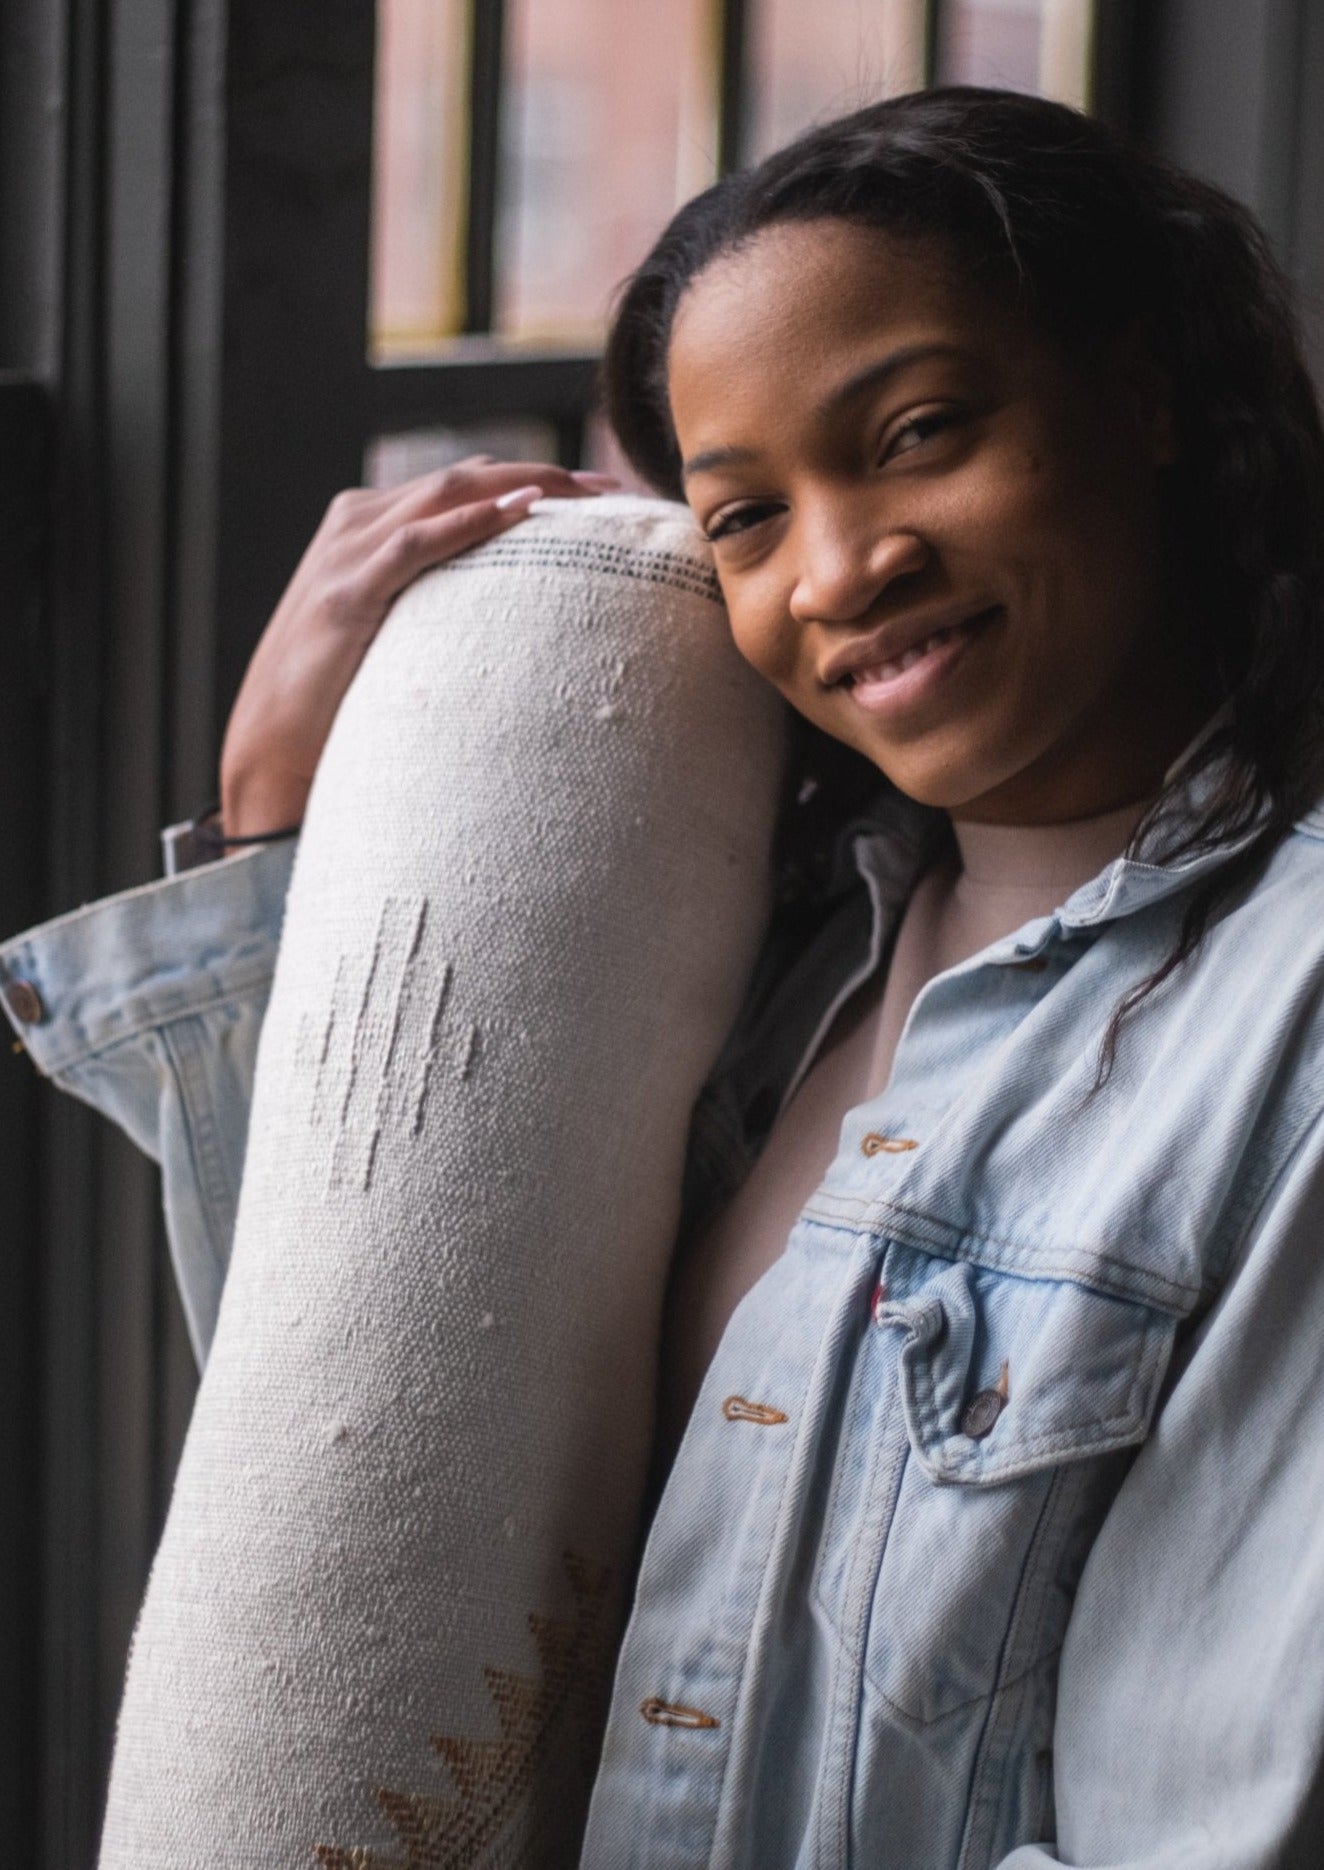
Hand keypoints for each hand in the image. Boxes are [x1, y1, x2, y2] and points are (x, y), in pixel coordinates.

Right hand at [218, 458, 617, 838]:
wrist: (273, 739)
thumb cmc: (339, 693)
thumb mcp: (396, 629)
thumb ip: (436, 599)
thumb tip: (510, 605)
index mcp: (367, 525)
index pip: (461, 484)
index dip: (529, 478)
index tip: (595, 491)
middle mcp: (356, 524)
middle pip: (462, 478)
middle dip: (540, 475)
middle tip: (609, 485)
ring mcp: (348, 553)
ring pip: (445, 496)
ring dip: (519, 487)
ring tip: (582, 492)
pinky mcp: (347, 592)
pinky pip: (416, 543)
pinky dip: (468, 524)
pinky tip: (519, 513)